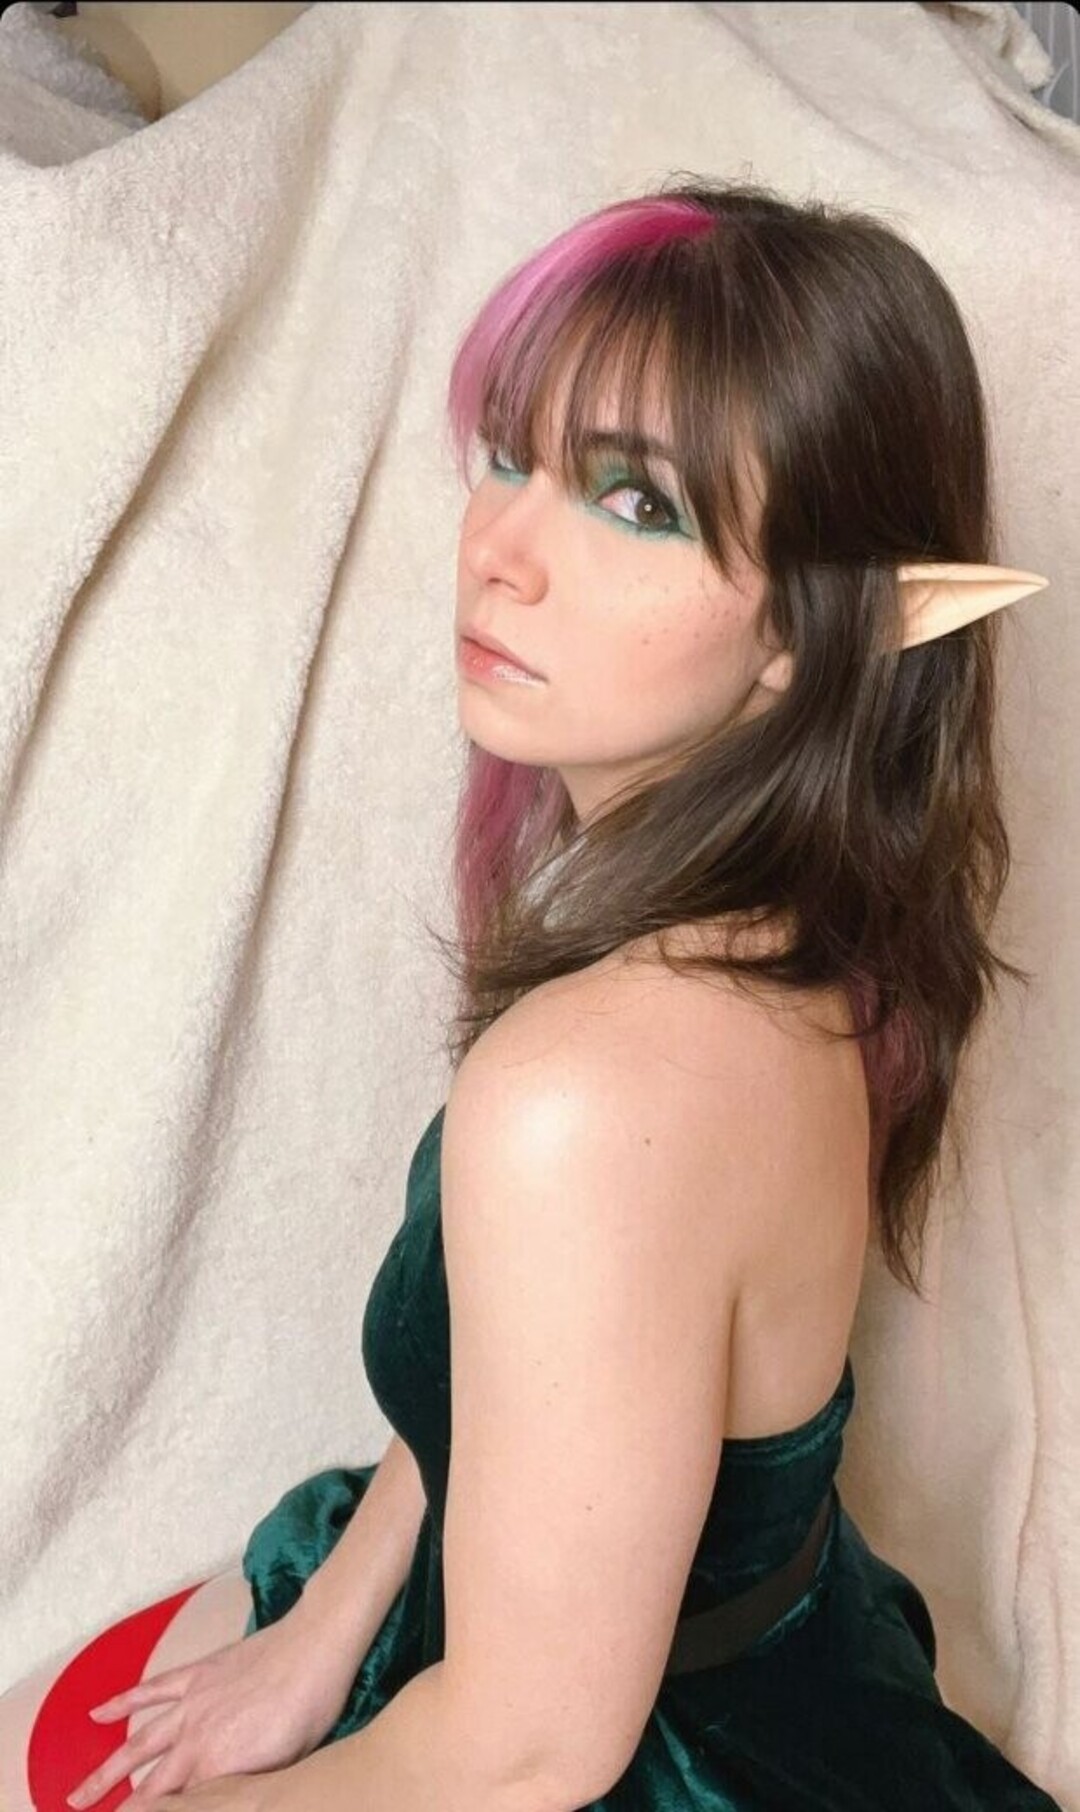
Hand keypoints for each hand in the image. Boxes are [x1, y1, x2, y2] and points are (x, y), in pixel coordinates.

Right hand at [64, 1610, 358, 1810]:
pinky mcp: (197, 1674)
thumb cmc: (310, 1710)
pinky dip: (123, 1702)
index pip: (174, 1805)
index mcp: (218, 1767)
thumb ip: (243, 1785)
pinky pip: (152, 1690)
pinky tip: (97, 1714)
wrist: (315, 1648)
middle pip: (148, 1784)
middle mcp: (195, 1739)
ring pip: (138, 1743)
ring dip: (107, 1769)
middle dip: (118, 1806)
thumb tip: (223, 1798)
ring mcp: (192, 1704)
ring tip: (77, 1792)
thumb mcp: (282, 1765)